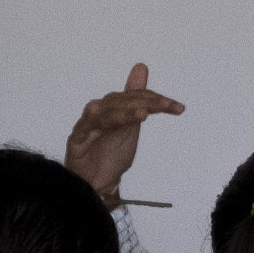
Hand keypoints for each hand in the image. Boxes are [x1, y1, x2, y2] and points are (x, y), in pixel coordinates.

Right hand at [64, 64, 184, 204]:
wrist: (97, 184)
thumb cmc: (111, 156)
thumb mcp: (131, 126)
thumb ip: (137, 100)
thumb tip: (140, 68)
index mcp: (114, 109)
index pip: (135, 97)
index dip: (156, 98)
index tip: (177, 107)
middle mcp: (100, 113)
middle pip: (121, 102)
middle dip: (145, 103)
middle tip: (165, 106)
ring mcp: (87, 127)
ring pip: (106, 113)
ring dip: (124, 112)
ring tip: (142, 113)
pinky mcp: (76, 141)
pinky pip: (83, 128)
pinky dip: (90, 120)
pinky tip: (96, 113)